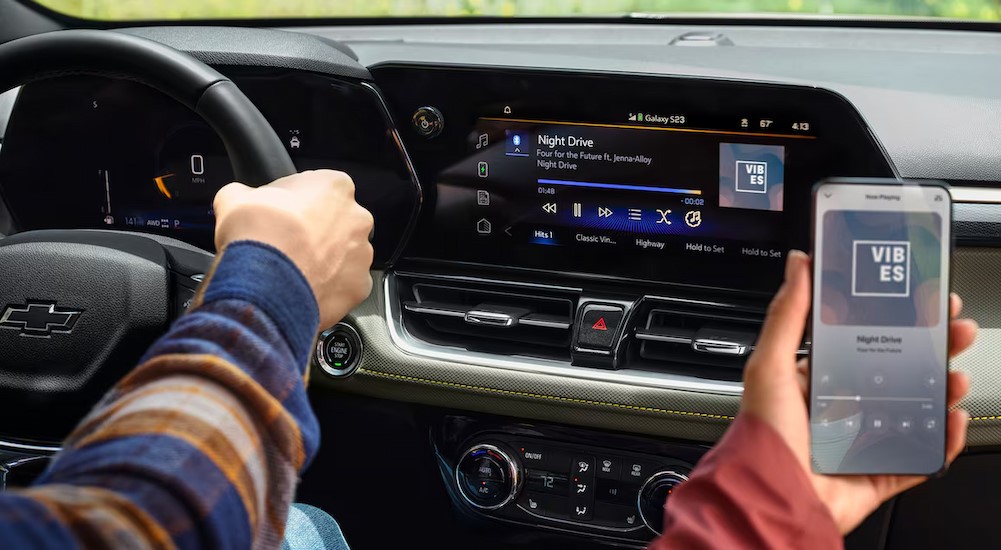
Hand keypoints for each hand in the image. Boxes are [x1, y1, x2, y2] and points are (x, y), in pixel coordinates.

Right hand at [213, 170, 374, 327]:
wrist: (264, 285)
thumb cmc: (257, 236)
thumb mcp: (235, 198)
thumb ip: (246, 193)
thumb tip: (239, 197)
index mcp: (335, 186)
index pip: (319, 187)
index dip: (297, 202)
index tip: (282, 214)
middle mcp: (357, 218)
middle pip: (338, 223)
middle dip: (317, 233)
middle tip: (289, 245)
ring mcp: (362, 254)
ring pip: (345, 256)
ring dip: (325, 261)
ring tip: (295, 270)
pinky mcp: (359, 287)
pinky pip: (345, 286)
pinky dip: (329, 289)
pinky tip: (305, 289)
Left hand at [741, 250, 977, 533]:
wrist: (771, 498)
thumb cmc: (761, 435)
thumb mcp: (768, 364)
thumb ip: (787, 314)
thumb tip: (798, 263)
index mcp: (815, 379)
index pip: (862, 340)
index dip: (894, 320)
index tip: (921, 300)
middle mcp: (841, 407)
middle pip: (898, 371)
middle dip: (931, 349)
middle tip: (954, 330)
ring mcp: (863, 440)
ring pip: (916, 409)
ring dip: (942, 389)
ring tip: (955, 374)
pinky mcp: (879, 471)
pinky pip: (921, 455)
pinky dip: (943, 440)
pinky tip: (953, 420)